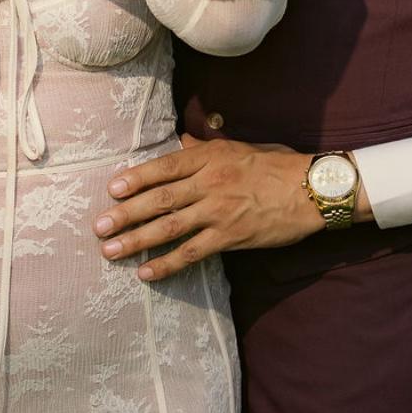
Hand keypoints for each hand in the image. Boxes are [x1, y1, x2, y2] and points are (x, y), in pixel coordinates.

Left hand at [92, 134, 325, 281]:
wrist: (311, 189)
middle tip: (99, 226)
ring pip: (169, 227)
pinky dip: (167, 264)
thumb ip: (206, 146)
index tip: (111, 189)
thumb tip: (182, 139)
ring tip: (111, 251)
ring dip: (137, 240)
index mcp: (209, 157)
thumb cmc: (277, 165)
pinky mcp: (231, 237)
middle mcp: (209, 182)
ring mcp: (219, 211)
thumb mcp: (239, 146)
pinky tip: (147, 273)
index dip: (135, 179)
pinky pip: (193, 253)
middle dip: (125, 213)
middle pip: (159, 199)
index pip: (164, 167)